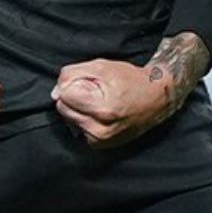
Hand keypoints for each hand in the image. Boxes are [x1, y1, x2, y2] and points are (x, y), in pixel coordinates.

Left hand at [53, 33, 209, 149]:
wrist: (156, 98)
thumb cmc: (130, 80)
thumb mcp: (100, 66)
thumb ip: (72, 74)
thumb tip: (55, 92)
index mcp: (102, 109)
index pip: (64, 96)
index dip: (72, 84)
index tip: (88, 82)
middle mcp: (100, 130)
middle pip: (63, 109)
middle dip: (74, 97)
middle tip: (94, 91)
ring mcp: (101, 141)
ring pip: (69, 119)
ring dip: (78, 109)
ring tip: (98, 102)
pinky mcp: (100, 146)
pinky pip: (79, 128)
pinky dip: (85, 119)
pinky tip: (100, 113)